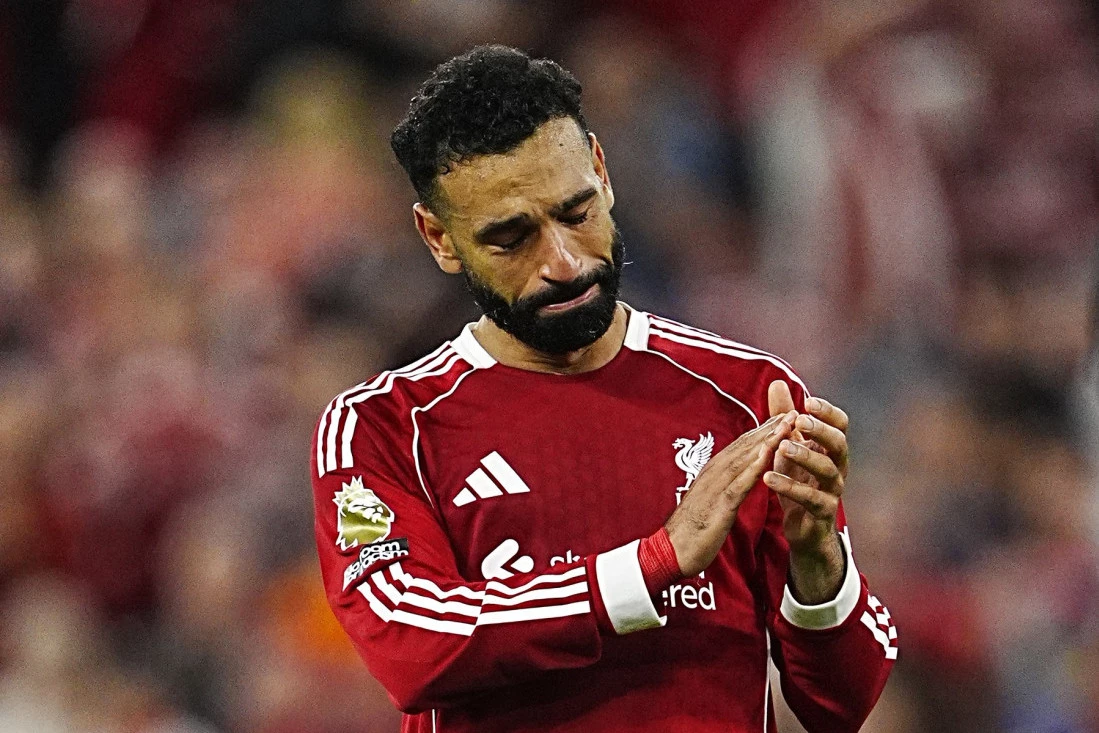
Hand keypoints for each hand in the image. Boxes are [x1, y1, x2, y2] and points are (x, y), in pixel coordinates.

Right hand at [665, 411, 796, 576]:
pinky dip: (754, 467)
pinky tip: (768, 455)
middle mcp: (714, 473)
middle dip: (770, 428)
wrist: (671, 551)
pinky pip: (739, 482)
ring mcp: (716, 487)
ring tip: (787, 425)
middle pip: (746, 445)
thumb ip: (725, 486)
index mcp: (714, 472)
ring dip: (767, 440)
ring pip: (744, 458)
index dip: (764, 430)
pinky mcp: (719, 504)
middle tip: (792, 411)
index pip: (742, 446)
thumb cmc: (692, 530)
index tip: (783, 417)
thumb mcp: (711, 502)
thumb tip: (737, 478)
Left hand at [765, 381, 847, 602]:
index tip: (808, 401)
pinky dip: (790, 487)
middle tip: (800, 420)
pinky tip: (768, 478)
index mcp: (830, 448)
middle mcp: (837, 467)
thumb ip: (783, 417)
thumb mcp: (788, 446)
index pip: (840, 424)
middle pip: (840, 443)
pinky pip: (811, 498)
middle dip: (821, 430)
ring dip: (804, 457)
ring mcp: (833, 490)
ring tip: (781, 448)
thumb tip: (777, 382)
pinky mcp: (823, 512)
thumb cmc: (797, 481)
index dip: (828, 412)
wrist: (802, 528)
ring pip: (827, 470)